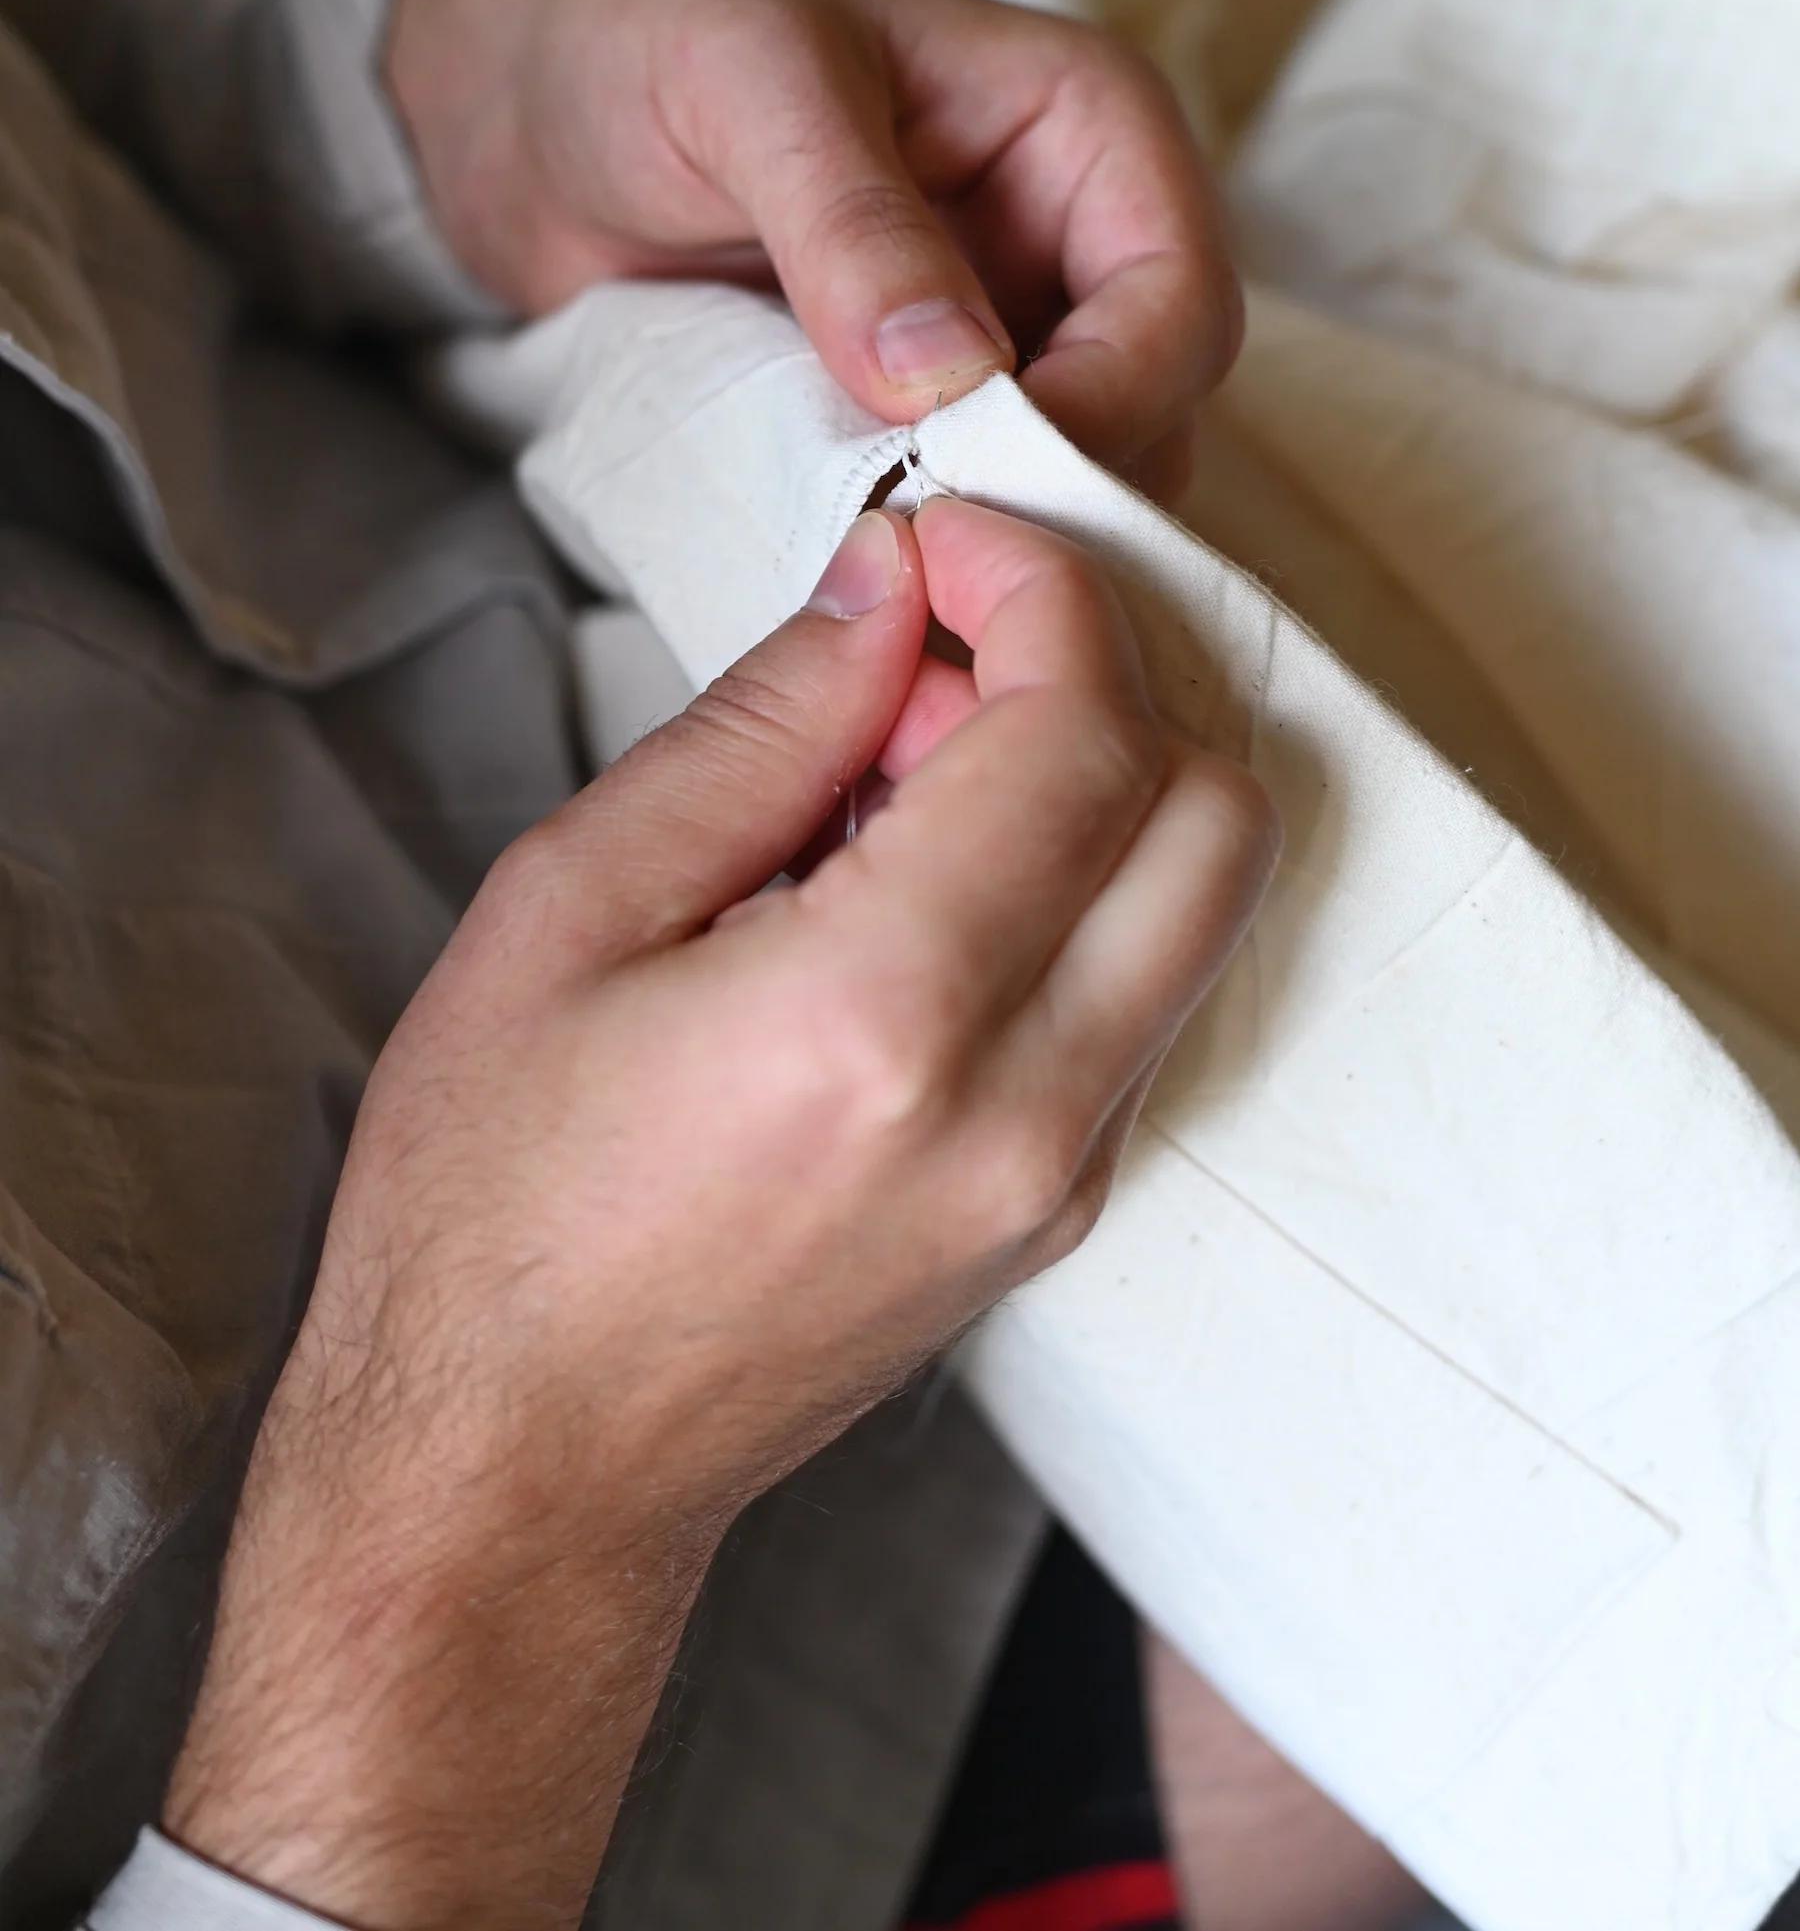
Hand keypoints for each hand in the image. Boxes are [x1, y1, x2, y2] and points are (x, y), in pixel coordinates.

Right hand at [165, 503, 1273, 1929]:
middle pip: (1210, 806)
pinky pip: (1143, 986)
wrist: (522, 1471)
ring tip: (900, 779)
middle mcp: (1023, 1108)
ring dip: (1097, 777)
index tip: (948, 539)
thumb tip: (886, 591)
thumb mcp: (569, 910)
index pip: (1086, 733)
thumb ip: (760, 727)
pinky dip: (1079, 881)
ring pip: (1202, 896)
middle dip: (1099, 672)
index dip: (1038, 587)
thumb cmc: (491, 1206)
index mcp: (886, 1018)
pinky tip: (916, 883)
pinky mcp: (1063, 1208)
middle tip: (928, 660)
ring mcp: (1065, 1175)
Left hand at [386, 0, 1240, 482]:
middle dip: (1057, 492)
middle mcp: (1075, 236)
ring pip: (1079, 482)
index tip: (976, 477)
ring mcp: (1008, 334)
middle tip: (922, 549)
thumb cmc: (639, 44)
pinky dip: (935, 550)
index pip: (1177, 301)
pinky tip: (858, 575)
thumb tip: (954, 374)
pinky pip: (980, 505)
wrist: (518, 107)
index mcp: (1085, 124)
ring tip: (878, 565)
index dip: (1108, 404)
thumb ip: (851, 222)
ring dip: (995, 533)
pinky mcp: (930, 414)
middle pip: (1154, 411)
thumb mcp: (742, 91)